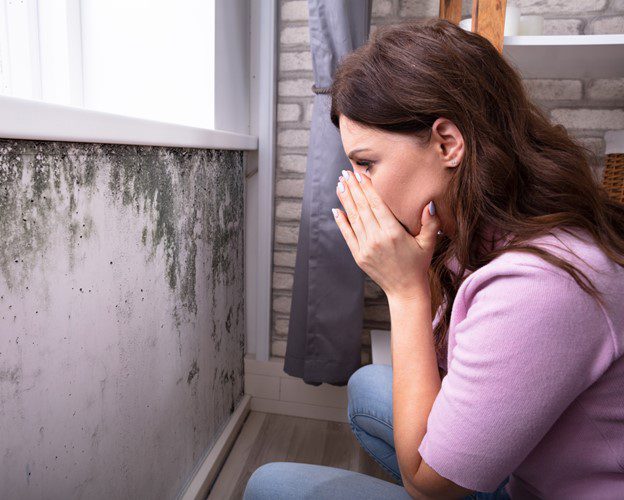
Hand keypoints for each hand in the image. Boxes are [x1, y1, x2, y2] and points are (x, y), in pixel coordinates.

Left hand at [333, 169, 440, 301]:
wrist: (405, 290)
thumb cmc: (418, 264)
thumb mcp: (429, 242)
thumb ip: (430, 222)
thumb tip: (428, 203)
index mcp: (393, 233)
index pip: (377, 204)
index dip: (367, 188)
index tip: (360, 174)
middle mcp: (377, 239)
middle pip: (362, 208)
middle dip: (353, 189)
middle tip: (345, 173)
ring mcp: (366, 248)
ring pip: (353, 219)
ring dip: (345, 200)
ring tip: (340, 184)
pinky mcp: (359, 256)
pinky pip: (347, 235)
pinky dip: (341, 222)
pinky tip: (336, 209)